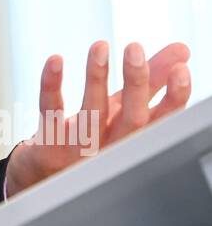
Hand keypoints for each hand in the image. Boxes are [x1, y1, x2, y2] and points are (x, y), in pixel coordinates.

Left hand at [5, 39, 191, 197]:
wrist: (44, 178)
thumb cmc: (91, 138)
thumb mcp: (123, 110)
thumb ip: (151, 81)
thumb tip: (180, 50)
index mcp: (133, 138)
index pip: (161, 121)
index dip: (174, 99)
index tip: (180, 71)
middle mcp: (111, 148)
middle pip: (131, 120)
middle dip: (136, 83)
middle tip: (134, 49)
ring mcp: (79, 151)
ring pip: (92, 115)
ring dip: (96, 78)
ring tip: (100, 47)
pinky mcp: (49, 147)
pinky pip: (51, 114)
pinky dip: (51, 86)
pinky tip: (55, 61)